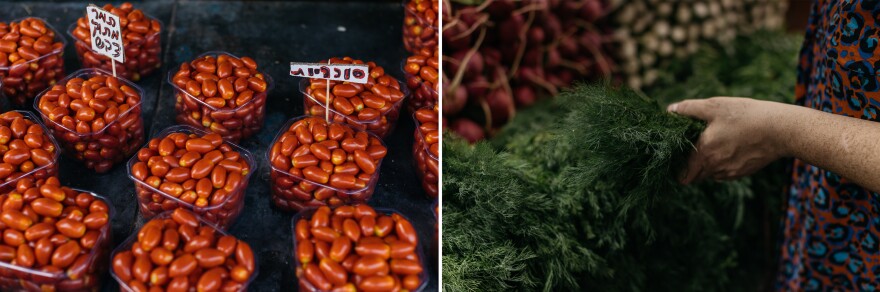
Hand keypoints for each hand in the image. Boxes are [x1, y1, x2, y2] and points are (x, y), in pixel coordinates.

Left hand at [667, 97, 785, 183]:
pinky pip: (724, 173)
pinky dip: (721, 164)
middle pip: (694, 176)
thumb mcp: (714, 106)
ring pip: (710, 174)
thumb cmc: (746, 115)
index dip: (677, 165)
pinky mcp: (743, 173)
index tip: (677, 154)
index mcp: (704, 153)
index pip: (683, 174)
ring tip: (713, 143)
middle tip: (693, 146)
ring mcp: (730, 172)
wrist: (782, 130)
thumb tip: (670, 111)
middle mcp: (715, 168)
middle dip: (690, 165)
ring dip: (707, 164)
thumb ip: (689, 109)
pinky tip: (729, 147)